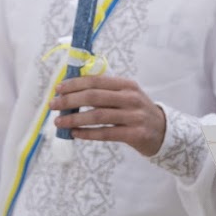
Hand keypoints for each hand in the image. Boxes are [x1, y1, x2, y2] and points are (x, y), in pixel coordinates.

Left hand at [52, 74, 166, 156]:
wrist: (163, 131)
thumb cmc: (137, 112)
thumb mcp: (127, 96)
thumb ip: (105, 92)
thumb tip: (71, 93)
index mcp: (127, 85)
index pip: (96, 81)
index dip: (74, 84)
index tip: (58, 89)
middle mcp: (131, 98)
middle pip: (94, 96)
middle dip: (69, 100)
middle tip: (53, 105)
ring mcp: (134, 116)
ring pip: (97, 115)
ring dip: (74, 119)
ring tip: (59, 122)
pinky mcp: (134, 134)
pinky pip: (105, 133)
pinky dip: (87, 133)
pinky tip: (75, 134)